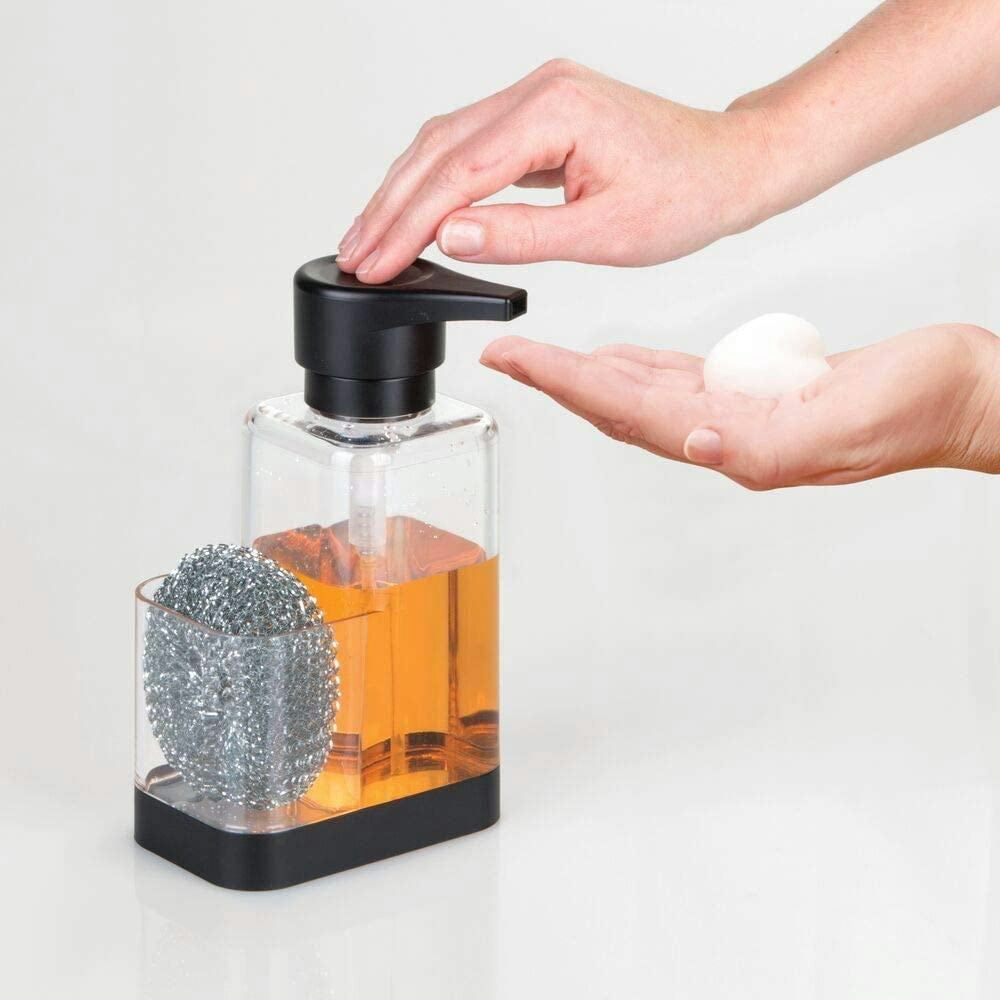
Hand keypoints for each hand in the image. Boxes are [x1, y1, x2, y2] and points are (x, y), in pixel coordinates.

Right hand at [335, 59, 775, 282]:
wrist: (728, 167)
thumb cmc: (685, 196)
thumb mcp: (603, 233)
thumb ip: (522, 236)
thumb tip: (450, 237)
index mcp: (554, 112)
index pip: (456, 174)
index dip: (407, 223)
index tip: (375, 262)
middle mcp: (538, 91)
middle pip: (436, 148)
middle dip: (389, 206)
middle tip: (355, 255)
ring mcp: (536, 97)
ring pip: (445, 142)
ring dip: (404, 191)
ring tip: (370, 237)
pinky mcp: (539, 115)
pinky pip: (471, 145)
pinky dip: (436, 181)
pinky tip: (416, 210)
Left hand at [480, 324, 999, 489]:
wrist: (963, 395)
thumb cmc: (921, 407)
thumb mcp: (849, 422)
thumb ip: (768, 444)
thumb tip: (698, 446)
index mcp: (737, 441)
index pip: (628, 411)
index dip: (566, 384)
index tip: (515, 361)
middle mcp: (725, 433)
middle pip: (618, 407)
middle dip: (556, 380)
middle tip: (504, 354)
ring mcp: (738, 415)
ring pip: (640, 395)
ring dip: (585, 376)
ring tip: (540, 357)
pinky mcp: (757, 394)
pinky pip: (678, 382)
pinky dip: (636, 369)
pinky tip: (616, 361)